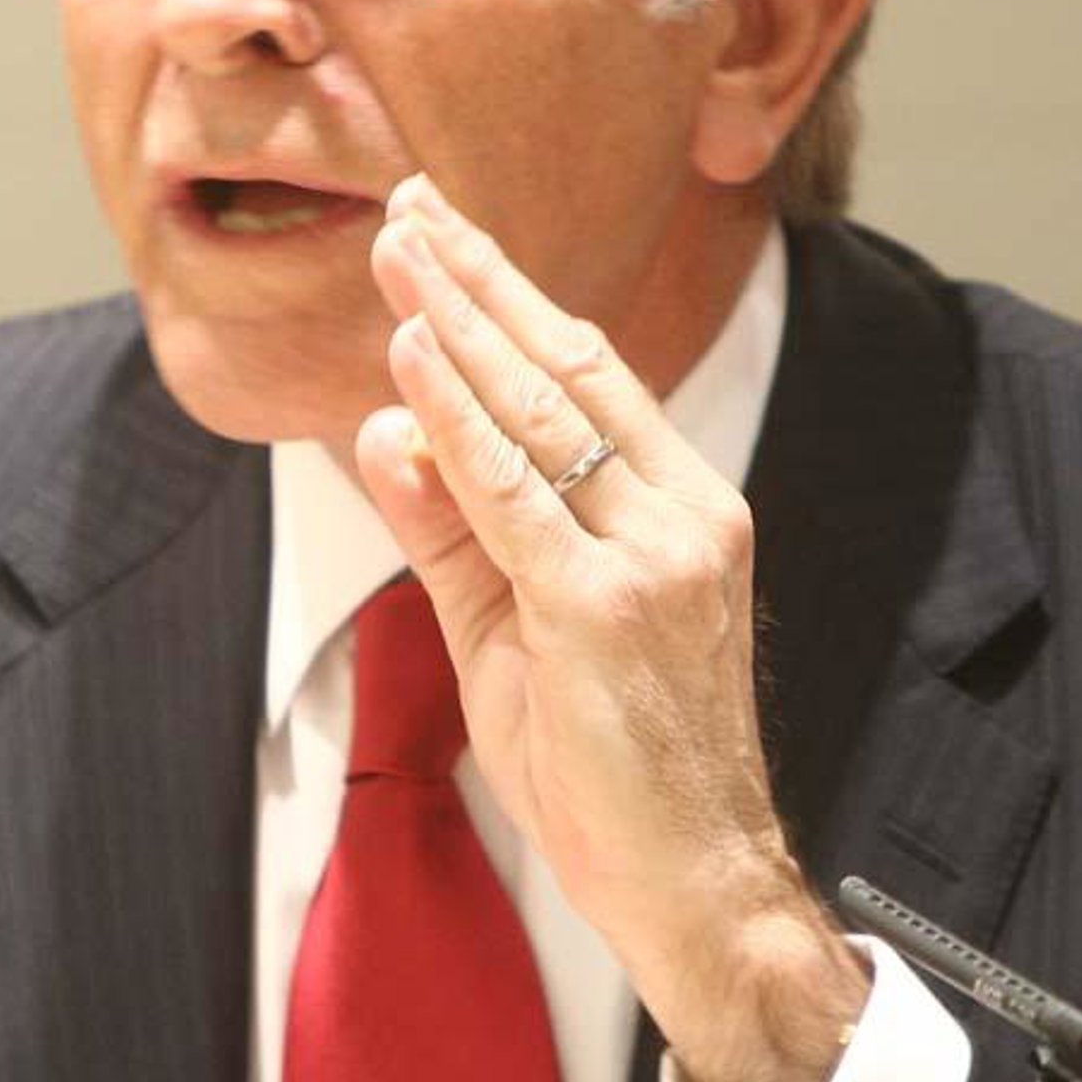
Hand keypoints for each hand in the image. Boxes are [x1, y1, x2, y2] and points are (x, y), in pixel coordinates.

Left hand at [356, 174, 866, 1081]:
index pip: (588, 372)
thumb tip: (387, 425)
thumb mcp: (514, 628)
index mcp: (681, 504)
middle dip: (480, 278)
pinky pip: (514, 496)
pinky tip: (412, 359)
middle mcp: (684, 510)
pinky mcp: (608, 606)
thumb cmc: (614, 761)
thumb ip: (454, 527)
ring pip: (541, 411)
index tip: (447, 233)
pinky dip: (457, 423)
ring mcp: (655, 555)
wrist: (694, 879)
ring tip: (399, 248)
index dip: (511, 296)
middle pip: (569, 363)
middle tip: (411, 202)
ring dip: (458, 323)